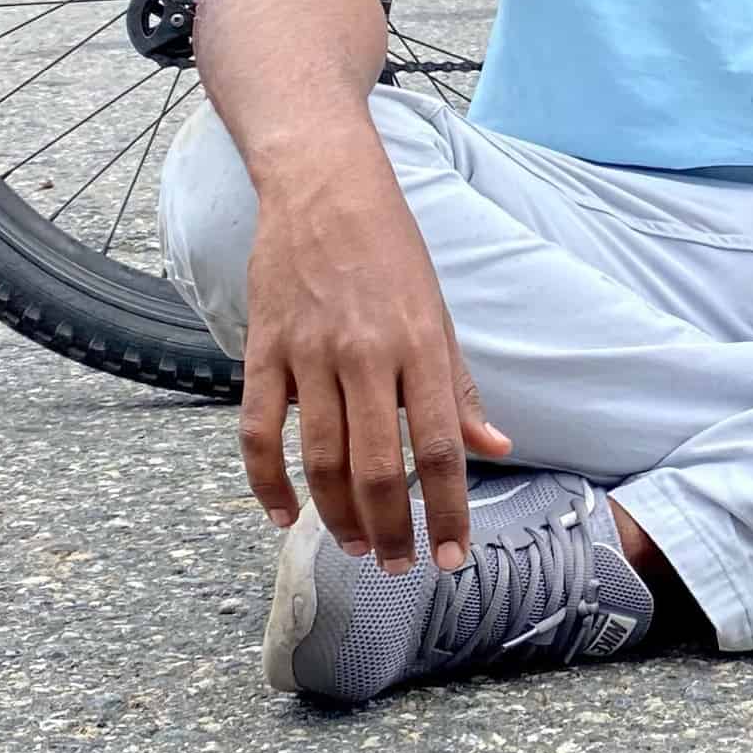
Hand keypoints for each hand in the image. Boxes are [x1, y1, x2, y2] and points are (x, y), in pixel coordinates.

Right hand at [235, 141, 510, 574]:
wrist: (323, 185)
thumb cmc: (390, 250)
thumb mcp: (438, 313)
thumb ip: (459, 388)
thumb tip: (493, 448)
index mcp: (421, 346)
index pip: (438, 448)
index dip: (447, 512)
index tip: (451, 557)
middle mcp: (367, 355)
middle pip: (377, 467)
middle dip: (391, 530)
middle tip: (396, 567)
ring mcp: (310, 353)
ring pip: (320, 458)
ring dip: (337, 515)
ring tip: (355, 546)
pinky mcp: (264, 349)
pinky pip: (258, 431)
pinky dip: (268, 482)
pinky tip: (284, 514)